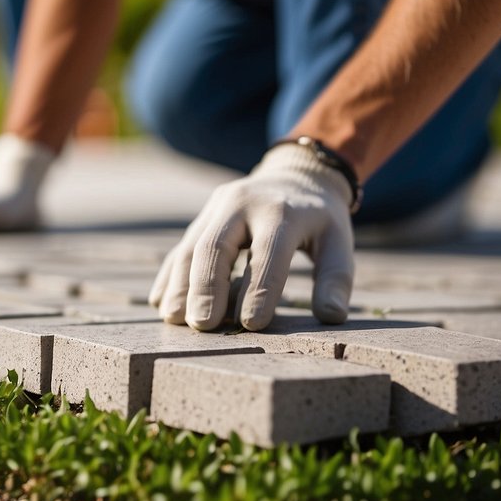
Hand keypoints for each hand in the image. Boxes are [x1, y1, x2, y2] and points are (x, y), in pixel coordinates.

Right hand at [149, 142, 355, 330]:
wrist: (295, 175)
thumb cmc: (319, 220)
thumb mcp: (338, 241)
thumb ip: (336, 278)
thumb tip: (332, 317)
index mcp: (282, 211)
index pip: (267, 253)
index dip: (259, 289)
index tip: (250, 325)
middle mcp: (242, 203)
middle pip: (215, 246)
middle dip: (206, 287)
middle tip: (201, 325)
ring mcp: (216, 208)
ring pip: (190, 247)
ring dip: (180, 285)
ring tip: (174, 319)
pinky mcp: (201, 217)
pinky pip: (180, 248)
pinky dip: (170, 277)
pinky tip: (162, 303)